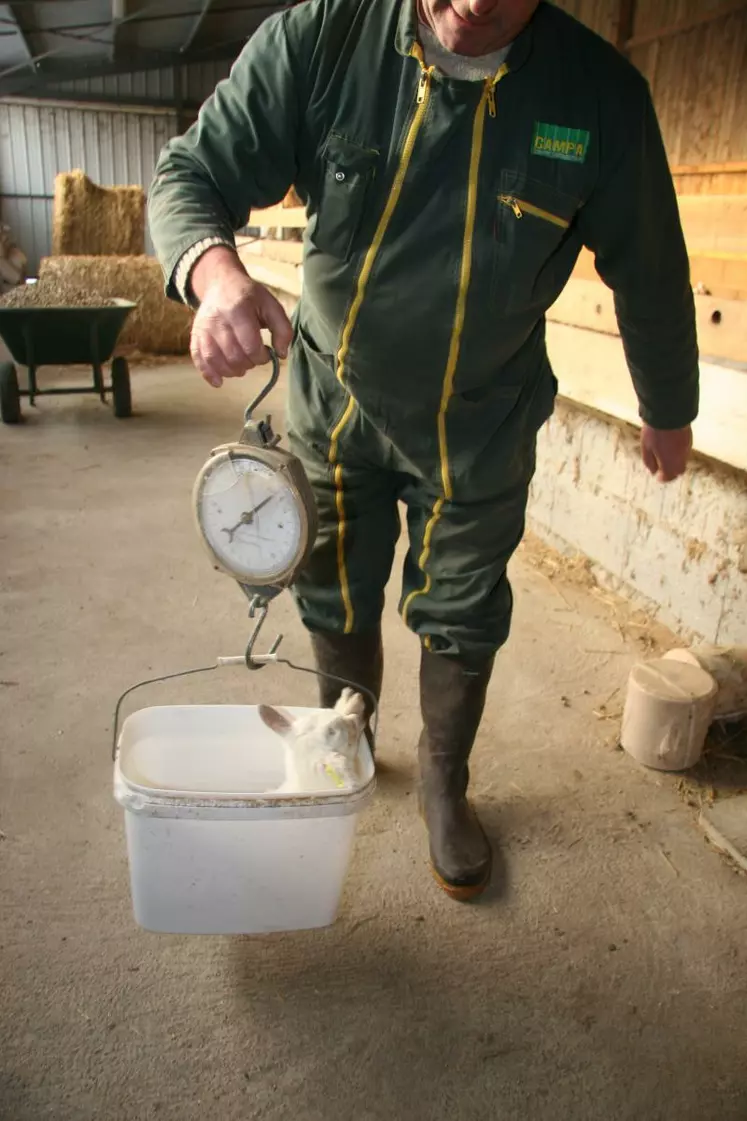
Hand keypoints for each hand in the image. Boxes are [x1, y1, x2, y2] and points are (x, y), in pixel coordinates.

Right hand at [189, 246, 292, 387]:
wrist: (221, 283)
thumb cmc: (250, 297)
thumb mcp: (272, 306)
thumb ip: (283, 330)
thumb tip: (280, 355)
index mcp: (239, 310)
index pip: (250, 346)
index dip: (262, 357)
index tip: (265, 353)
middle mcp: (218, 319)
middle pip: (234, 356)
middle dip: (248, 364)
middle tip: (253, 358)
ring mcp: (204, 328)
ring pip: (216, 360)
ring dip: (232, 371)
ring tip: (241, 366)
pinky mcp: (195, 334)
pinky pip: (199, 358)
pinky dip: (208, 373)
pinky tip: (219, 382)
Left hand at [640, 423, 692, 482]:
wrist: (669, 413)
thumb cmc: (654, 432)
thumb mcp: (646, 448)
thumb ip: (649, 462)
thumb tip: (653, 472)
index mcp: (669, 463)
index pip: (669, 477)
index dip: (663, 478)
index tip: (658, 476)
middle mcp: (681, 458)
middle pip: (678, 471)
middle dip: (671, 472)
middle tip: (664, 469)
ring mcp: (687, 449)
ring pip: (683, 461)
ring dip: (676, 462)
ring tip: (666, 457)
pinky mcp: (689, 439)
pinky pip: (685, 451)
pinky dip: (679, 453)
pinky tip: (672, 447)